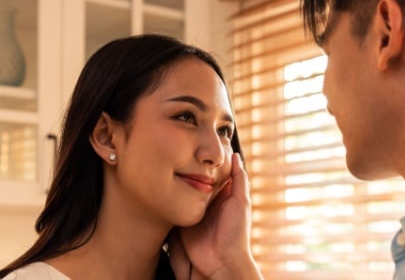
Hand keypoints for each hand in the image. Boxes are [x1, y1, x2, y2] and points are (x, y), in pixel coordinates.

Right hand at [169, 153, 261, 279]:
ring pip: (185, 190)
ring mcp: (194, 210)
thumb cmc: (236, 232)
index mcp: (224, 195)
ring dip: (178, 181)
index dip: (208, 161)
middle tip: (178, 152)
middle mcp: (208, 201)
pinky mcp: (182, 220)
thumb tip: (235, 156)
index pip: (214, 173)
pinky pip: (174, 206)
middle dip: (189, 169)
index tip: (199, 143)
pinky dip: (170, 197)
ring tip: (168, 165)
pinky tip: (163, 185)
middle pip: (197, 180)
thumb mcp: (241, 202)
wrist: (221, 261)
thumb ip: (239, 180)